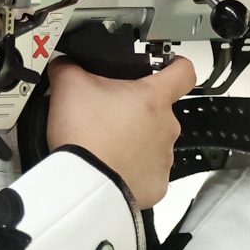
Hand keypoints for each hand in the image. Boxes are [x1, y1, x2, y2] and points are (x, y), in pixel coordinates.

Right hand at [44, 55, 195, 209]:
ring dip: (135, 141)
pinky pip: (148, 172)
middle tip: (109, 117)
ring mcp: (165, 158)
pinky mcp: (158, 184)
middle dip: (137, 111)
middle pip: (159, 111)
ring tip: (106, 145)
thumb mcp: (69, 87)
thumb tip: (65, 63)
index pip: (183, 72)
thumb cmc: (85, 137)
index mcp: (153, 98)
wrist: (85, 185)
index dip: (177, 65)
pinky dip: (133, 169)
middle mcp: (167, 127)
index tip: (170, 66)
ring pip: (153, 142)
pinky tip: (112, 167)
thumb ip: (69, 67)